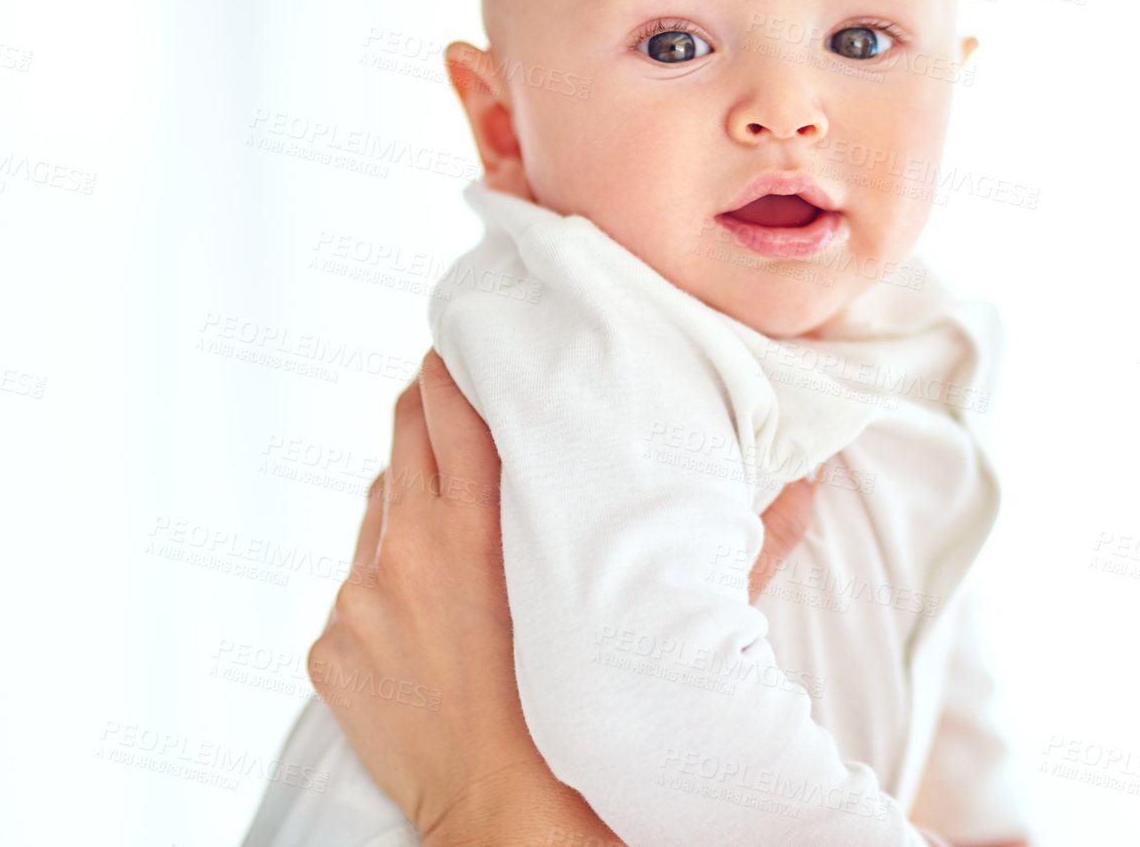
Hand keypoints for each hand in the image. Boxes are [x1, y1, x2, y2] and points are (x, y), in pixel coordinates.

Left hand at [309, 351, 821, 842]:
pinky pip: (354, 578)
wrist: (509, 825)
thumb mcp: (662, 624)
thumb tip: (807, 487)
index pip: (454, 401)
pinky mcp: (332, 644)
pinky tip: (428, 596)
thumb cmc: (588, 725)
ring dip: (413, 491)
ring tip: (456, 507)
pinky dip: (386, 571)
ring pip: (378, 501)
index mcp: (480, 528)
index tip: (479, 341)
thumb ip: (742, 549)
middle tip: (467, 395)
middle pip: (403, 429)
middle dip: (434, 406)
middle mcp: (407, 549)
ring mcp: (361, 597)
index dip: (462, 361)